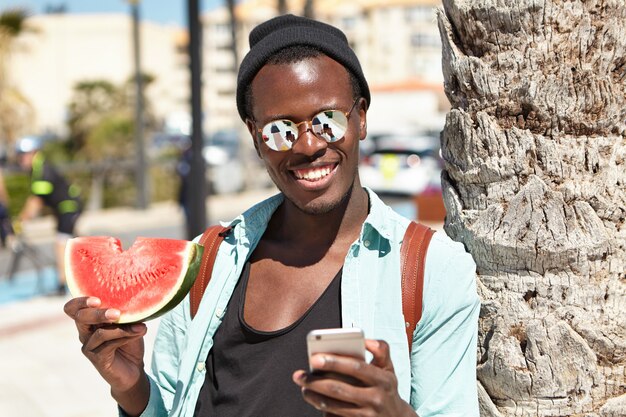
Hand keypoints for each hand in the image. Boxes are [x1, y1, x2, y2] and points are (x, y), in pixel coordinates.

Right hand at [64, 296, 149, 415]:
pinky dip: (125, 337)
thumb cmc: (129, 342)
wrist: (134, 369)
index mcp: (89, 320)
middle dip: (97, 313)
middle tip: (116, 313)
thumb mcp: (128, 324)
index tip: (97, 299)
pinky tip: (140, 332)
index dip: (79, 302)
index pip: (73, 309)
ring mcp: (89, 346)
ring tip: (139, 325)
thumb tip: (137, 300)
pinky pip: (108, 345)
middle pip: (80, 318)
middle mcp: (85, 332)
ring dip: (121, 327)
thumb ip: (126, 313)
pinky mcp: (97, 359)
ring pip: (99, 332)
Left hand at [292, 339, 415, 416]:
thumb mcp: (389, 368)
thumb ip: (381, 350)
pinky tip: (315, 400)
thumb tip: (365, 339)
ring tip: (304, 387)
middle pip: (340, 389)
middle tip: (299, 375)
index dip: (335, 362)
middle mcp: (376, 398)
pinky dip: (323, 409)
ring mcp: (368, 415)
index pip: (356, 367)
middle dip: (316, 381)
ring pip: (334, 406)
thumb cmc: (386, 388)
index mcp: (383, 379)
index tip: (315, 358)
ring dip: (315, 396)